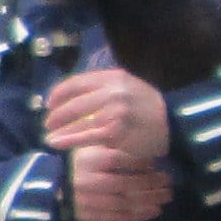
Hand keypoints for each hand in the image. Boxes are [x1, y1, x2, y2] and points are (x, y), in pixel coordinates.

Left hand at [43, 69, 172, 162]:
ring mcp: (113, 112)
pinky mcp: (115, 132)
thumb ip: (102, 86)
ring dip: (59, 130)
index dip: (58, 94)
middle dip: (56, 115)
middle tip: (47, 123)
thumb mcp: (127, 85)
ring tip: (49, 136)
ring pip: (77, 122)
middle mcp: (112, 92)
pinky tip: (57, 143)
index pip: (76, 83)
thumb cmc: (147, 105)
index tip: (48, 103)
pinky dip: (68, 140)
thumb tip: (72, 96)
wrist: (173, 122)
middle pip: (73, 103)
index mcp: (112, 77)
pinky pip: (86, 136)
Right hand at [65, 147, 171, 220]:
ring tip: (166, 196)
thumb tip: (140, 146)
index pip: (119, 160)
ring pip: (125, 202)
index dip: (140, 162)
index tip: (157, 163)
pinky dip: (139, 215)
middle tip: (169, 180)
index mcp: (87, 161)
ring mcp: (89, 202)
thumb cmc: (74, 163)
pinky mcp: (90, 217)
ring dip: (149, 200)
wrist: (49, 189)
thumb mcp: (87, 148)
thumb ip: (109, 146)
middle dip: (151, 183)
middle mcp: (88, 181)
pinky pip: (118, 218)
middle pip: (126, 183)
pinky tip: (154, 211)